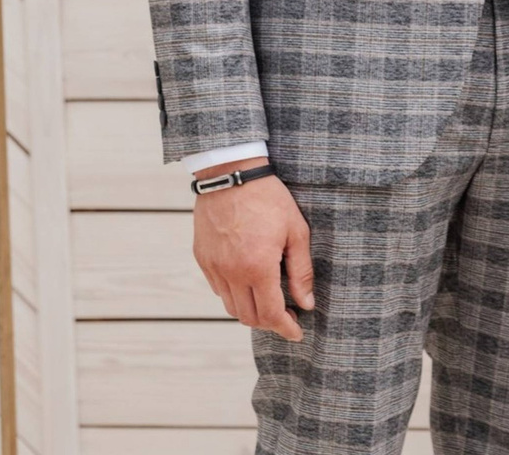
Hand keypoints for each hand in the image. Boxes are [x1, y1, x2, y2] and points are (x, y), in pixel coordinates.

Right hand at [191, 159, 313, 340]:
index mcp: (257, 268)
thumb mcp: (296, 232)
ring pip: (230, 306)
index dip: (285, 328)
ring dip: (250, 310)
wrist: (231, 175)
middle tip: (287, 316)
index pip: (270, 314)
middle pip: (248, 317)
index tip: (297, 333)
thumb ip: (301, 272)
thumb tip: (307, 303)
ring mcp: (213, 267)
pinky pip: (218, 288)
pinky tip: (249, 282)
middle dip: (269, 323)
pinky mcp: (202, 258)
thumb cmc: (269, 200)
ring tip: (269, 300)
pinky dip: (234, 294)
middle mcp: (231, 273)